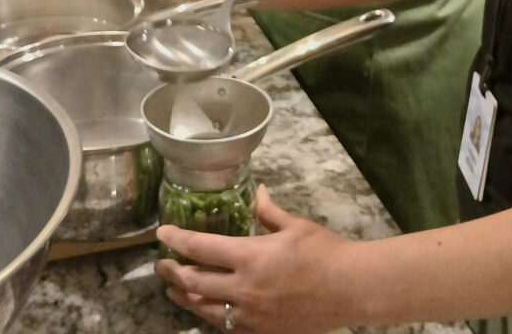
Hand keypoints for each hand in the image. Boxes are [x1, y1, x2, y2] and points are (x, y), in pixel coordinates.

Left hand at [154, 185, 355, 333]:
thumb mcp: (294, 225)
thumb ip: (268, 212)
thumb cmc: (324, 251)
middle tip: (161, 265)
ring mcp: (251, 315)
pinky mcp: (262, 331)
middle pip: (195, 283)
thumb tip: (257, 192)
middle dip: (173, 272)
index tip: (162, 234)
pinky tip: (207, 310)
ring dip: (185, 298)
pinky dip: (211, 316)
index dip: (177, 240)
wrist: (350, 288)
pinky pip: (227, 327)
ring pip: (206, 310)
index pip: (201, 248)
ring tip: (174, 289)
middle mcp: (244, 288)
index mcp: (250, 256)